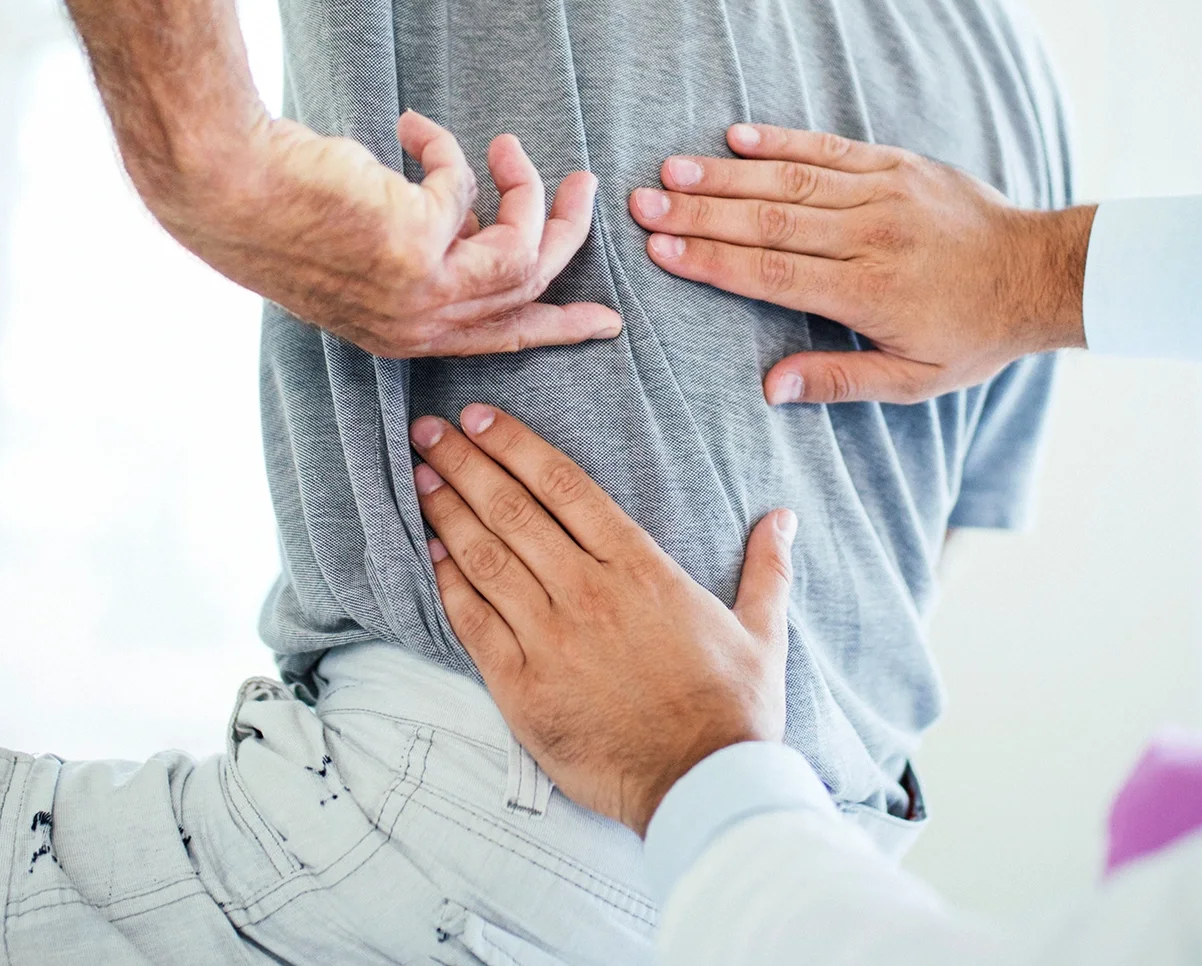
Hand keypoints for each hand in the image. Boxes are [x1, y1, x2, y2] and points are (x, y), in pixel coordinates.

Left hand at [149, 110, 622, 357]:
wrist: (228, 187)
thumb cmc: (281, 210)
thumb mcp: (366, 250)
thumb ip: (426, 251)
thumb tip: (474, 221)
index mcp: (403, 335)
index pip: (500, 340)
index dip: (558, 327)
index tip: (604, 322)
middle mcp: (417, 324)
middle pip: (530, 290)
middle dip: (568, 234)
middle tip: (585, 186)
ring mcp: (421, 290)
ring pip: (522, 248)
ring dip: (527, 188)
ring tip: (508, 144)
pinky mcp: (420, 243)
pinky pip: (466, 187)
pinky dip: (446, 149)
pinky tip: (409, 128)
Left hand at [408, 404, 795, 835]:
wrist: (701, 784)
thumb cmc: (733, 709)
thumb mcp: (762, 631)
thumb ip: (766, 568)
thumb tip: (782, 517)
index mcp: (640, 568)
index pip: (564, 486)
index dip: (515, 445)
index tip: (480, 418)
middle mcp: (588, 591)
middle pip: (513, 510)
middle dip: (465, 463)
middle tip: (428, 431)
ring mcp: (550, 638)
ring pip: (486, 557)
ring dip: (447, 512)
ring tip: (419, 477)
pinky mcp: (522, 686)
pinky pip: (473, 621)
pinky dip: (447, 582)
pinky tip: (428, 552)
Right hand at [628, 124, 1093, 404]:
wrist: (1040, 272)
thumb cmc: (973, 334)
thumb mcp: (913, 379)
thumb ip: (838, 382)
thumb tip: (768, 388)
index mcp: (869, 292)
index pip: (773, 274)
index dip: (712, 261)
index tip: (660, 251)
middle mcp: (870, 235)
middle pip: (768, 221)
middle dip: (699, 213)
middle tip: (641, 204)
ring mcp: (884, 193)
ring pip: (790, 178)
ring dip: (725, 174)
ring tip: (670, 170)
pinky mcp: (898, 164)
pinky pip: (830, 148)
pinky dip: (781, 140)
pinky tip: (735, 136)